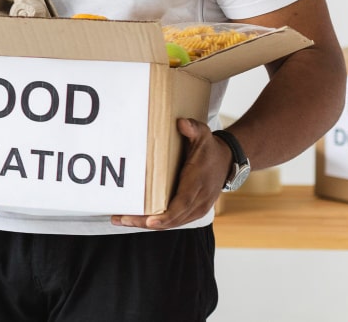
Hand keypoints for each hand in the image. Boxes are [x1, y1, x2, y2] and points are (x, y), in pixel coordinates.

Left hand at [111, 117, 230, 229]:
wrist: (226, 161)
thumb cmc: (210, 148)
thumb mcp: (203, 135)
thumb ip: (193, 128)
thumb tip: (182, 123)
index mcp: (198, 184)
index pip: (182, 203)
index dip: (166, 215)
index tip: (150, 221)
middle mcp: (198, 201)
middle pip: (171, 218)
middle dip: (144, 222)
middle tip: (121, 219)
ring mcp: (196, 209)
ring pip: (170, 222)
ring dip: (145, 224)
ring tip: (120, 219)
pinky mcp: (192, 211)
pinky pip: (173, 220)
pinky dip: (154, 222)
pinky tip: (135, 219)